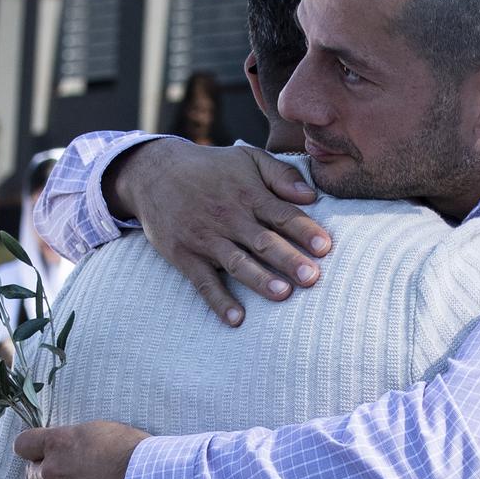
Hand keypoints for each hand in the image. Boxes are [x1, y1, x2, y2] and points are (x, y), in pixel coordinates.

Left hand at [14, 422, 149, 478]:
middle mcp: (53, 473)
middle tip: (69, 478)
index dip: (33, 450)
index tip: (45, 454)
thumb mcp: (104, 430)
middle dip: (46, 477)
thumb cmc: (137, 451)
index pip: (24, 444)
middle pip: (31, 476)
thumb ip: (77, 438)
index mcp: (59, 444)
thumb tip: (69, 444)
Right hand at [104, 139, 331, 323]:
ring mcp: (206, 239)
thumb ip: (280, 174)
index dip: (305, 230)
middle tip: (312, 277)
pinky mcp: (185, 256)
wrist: (153, 172)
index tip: (326, 246)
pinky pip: (204, 282)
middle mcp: (230, 218)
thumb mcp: (247, 158)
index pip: (283, 215)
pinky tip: (236, 319)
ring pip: (238, 263)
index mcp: (249, 195)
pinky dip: (219, 301)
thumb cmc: (211, 168)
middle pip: (264, 242)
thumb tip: (311, 195)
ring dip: (260, 280)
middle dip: (289, 259)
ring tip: (283, 294)